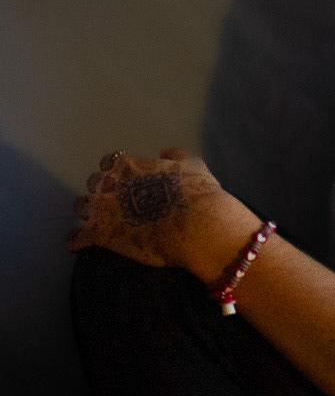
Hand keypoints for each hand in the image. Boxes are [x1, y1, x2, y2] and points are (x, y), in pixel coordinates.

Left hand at [66, 148, 230, 268]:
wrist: (197, 225)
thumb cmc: (198, 193)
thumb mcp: (193, 164)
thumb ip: (176, 155)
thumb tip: (164, 153)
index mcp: (130, 165)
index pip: (111, 162)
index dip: (117, 172)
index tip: (126, 181)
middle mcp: (111, 184)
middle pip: (94, 183)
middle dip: (102, 191)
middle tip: (115, 202)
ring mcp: (103, 209)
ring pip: (81, 206)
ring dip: (88, 212)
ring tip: (96, 221)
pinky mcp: (100, 235)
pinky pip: (76, 237)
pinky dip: (76, 240)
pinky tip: (79, 243)